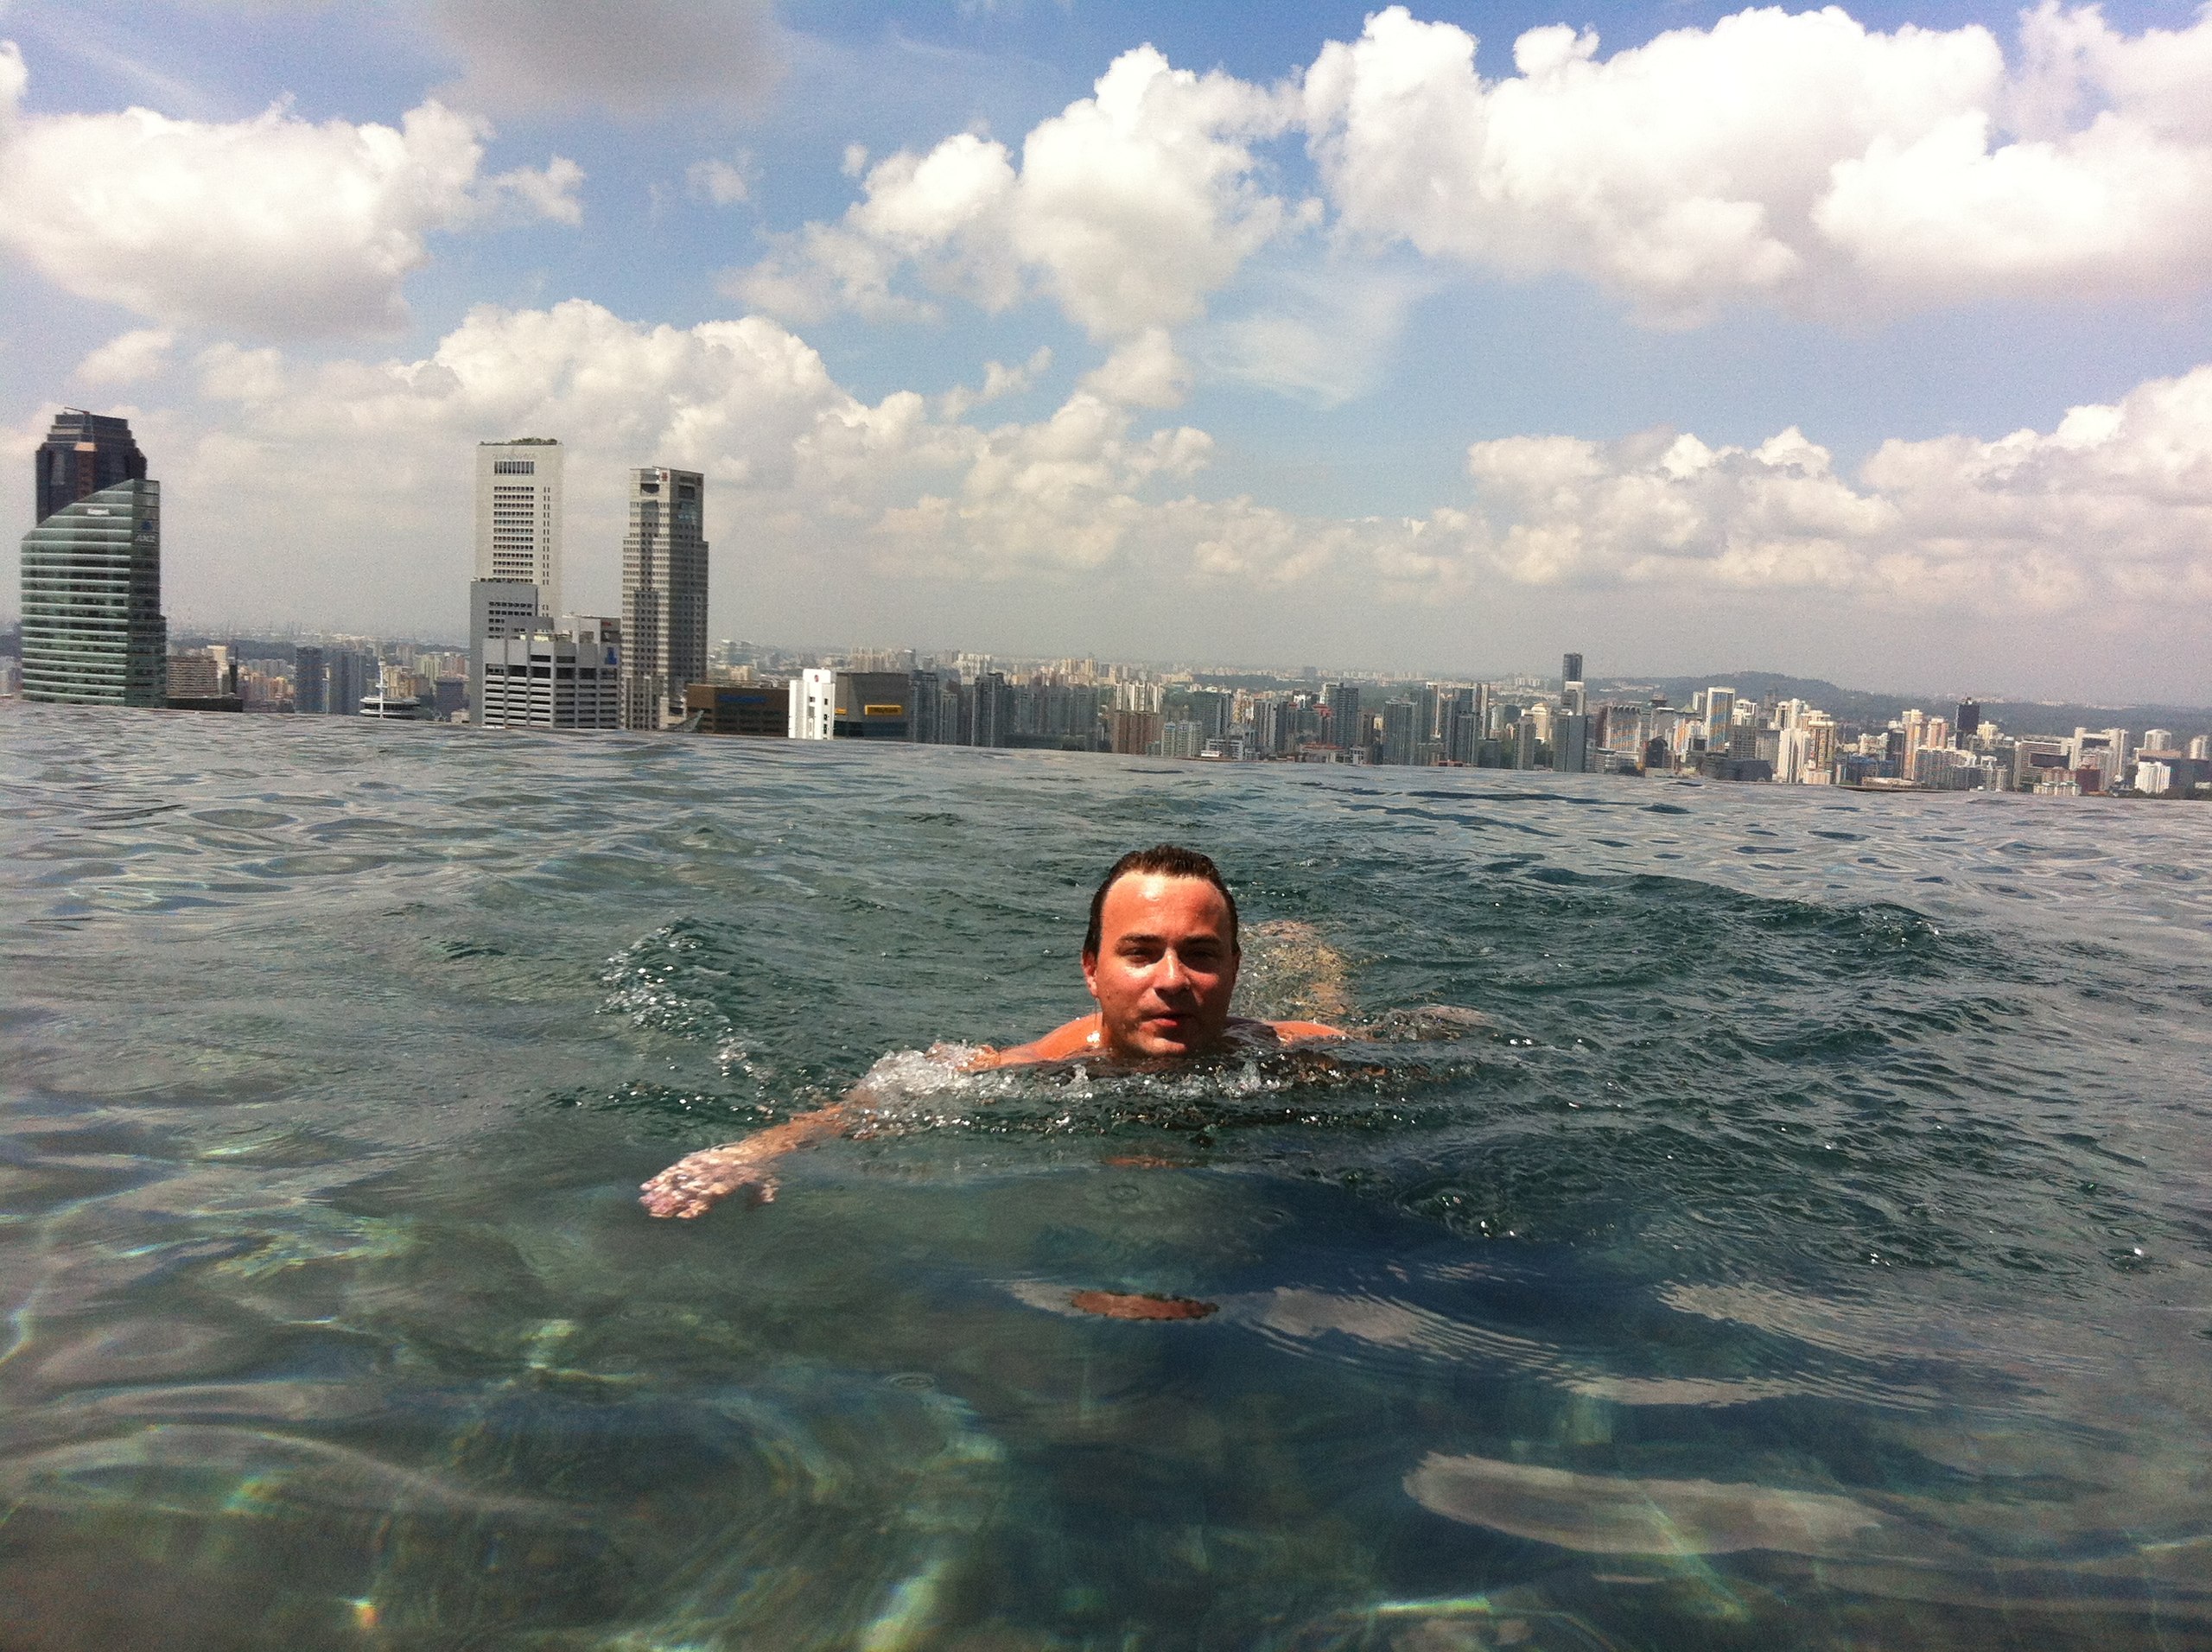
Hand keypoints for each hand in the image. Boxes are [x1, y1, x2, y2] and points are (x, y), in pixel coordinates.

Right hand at [640, 1146, 778, 1218]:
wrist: (758, 1148)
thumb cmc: (763, 1173)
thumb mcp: (768, 1184)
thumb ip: (761, 1195)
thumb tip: (754, 1206)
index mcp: (729, 1181)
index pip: (710, 1195)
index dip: (698, 1205)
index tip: (684, 1215)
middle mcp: (713, 1173)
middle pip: (690, 1188)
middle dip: (672, 1200)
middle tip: (654, 1210)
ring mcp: (703, 1165)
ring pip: (678, 1178)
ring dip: (660, 1190)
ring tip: (644, 1200)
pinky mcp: (697, 1160)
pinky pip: (677, 1168)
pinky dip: (663, 1176)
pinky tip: (648, 1185)